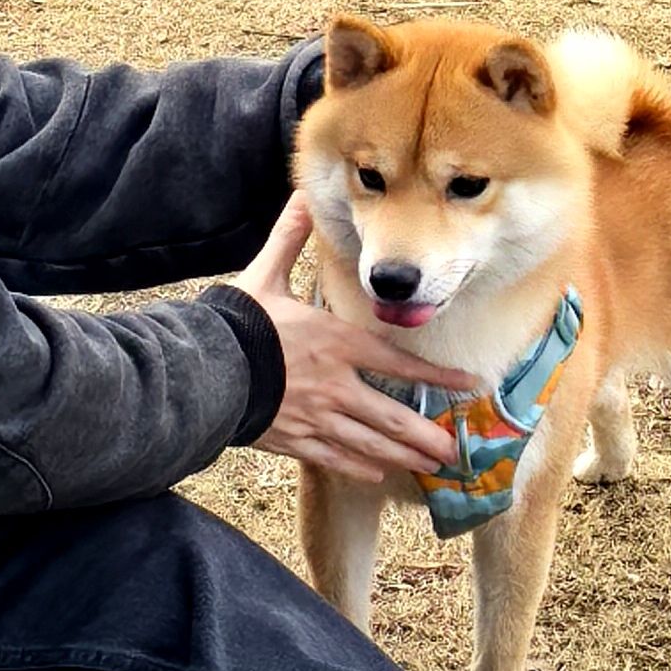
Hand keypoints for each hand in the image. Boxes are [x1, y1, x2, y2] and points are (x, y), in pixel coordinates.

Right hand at [234, 197, 454, 485]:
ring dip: (405, 455)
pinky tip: (379, 473)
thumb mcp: (266, 275)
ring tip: (431, 466)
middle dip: (428, 434)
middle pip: (393, 416)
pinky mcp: (295, 440)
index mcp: (336, 343)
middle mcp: (336, 385)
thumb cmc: (236, 322)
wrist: (201, 369)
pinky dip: (361, 466)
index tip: (469, 386)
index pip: (398, 362)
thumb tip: (304, 198)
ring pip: (371, 443)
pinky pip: (336, 458)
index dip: (437, 376)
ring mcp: (317, 417)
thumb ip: (291, 239)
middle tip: (456, 450)